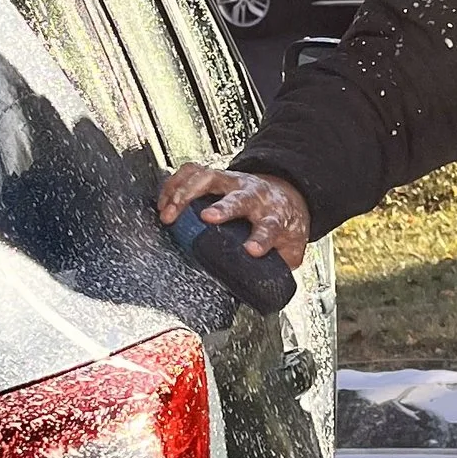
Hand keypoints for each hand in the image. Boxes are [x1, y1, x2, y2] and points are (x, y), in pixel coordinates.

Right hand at [157, 160, 312, 267]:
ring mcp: (233, 182)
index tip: (250, 250)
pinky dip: (175, 183)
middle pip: (239, 198)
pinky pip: (192, 172)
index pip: (270, 227)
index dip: (261, 238)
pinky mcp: (217, 176)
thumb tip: (270, 285)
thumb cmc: (281, 221)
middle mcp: (253, 195)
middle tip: (207, 217)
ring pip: (209, 178)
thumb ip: (284, 262)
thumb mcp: (292, 245)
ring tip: (169, 211)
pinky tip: (164, 198)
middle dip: (224, 207)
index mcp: (273, 215)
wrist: (283, 193)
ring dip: (187, 192)